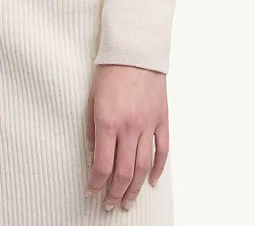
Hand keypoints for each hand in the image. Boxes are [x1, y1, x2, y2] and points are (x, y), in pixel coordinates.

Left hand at [84, 64, 168, 210]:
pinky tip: (151, 181)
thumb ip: (92, 126)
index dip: (97, 183)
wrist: (136, 50)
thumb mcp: (92, 97)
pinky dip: (158, 169)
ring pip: (143, 166)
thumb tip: (94, 150)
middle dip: (115, 193)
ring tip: (128, 201)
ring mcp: (148, 124)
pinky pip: (162, 150)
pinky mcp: (162, 119)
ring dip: (134, 187)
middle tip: (110, 204)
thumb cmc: (111, 69)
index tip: (92, 191)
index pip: (103, 164)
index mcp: (108, 121)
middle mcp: (129, 127)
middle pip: (123, 171)